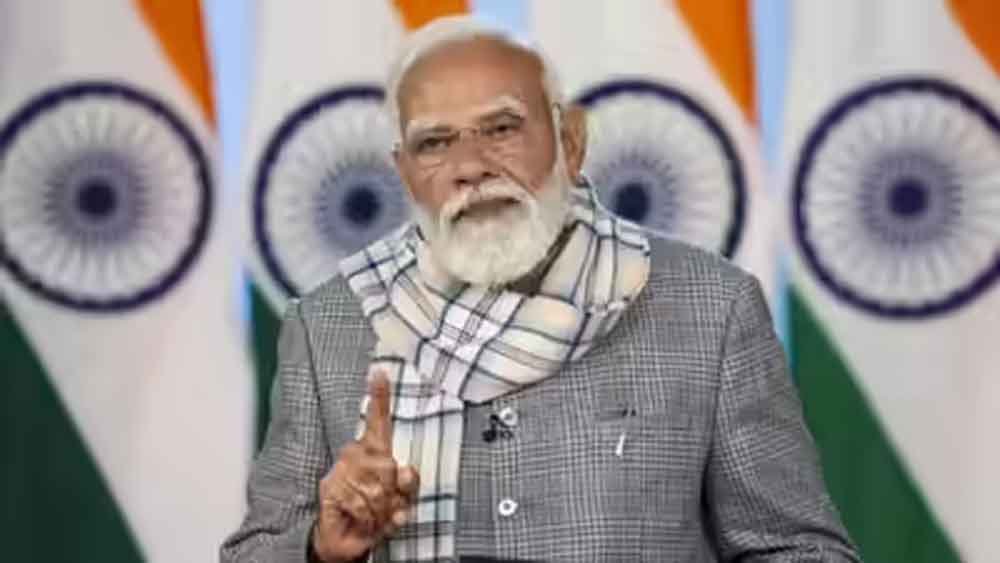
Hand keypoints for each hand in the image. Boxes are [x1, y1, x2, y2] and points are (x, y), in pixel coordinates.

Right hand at [312, 372, 419, 561]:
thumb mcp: (397, 495)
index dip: (380, 397)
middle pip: (388, 467)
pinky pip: (362, 507)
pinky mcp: (331, 492)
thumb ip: (407, 481)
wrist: (342, 538)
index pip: (378, 420)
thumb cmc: (371, 509)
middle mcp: (355, 457)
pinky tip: (367, 523)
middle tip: (385, 503)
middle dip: (394, 493)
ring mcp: (341, 473)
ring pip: (378, 491)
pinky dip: (370, 522)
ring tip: (374, 515)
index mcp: (372, 451)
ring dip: (382, 510)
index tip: (381, 373)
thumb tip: (407, 470)